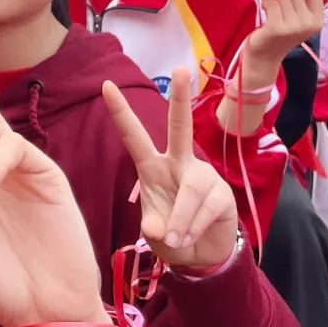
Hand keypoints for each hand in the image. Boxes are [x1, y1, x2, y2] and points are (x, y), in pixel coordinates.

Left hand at [102, 68, 237, 270]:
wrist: (202, 257)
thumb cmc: (171, 236)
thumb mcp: (154, 234)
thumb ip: (152, 230)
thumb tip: (158, 229)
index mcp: (153, 167)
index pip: (134, 137)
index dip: (121, 112)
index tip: (105, 85)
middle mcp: (179, 163)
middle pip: (179, 126)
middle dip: (180, 98)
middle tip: (180, 69)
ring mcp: (202, 175)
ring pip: (193, 186)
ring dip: (181, 218)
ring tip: (175, 238)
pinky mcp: (223, 193)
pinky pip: (208, 206)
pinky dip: (195, 226)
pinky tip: (191, 237)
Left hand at [245, 0, 324, 80]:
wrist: (265, 57)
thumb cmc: (280, 31)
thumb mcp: (297, 16)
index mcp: (318, 19)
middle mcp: (310, 23)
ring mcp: (294, 26)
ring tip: (270, 4)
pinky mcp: (278, 27)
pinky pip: (271, 1)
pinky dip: (265, 1)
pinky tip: (265, 9)